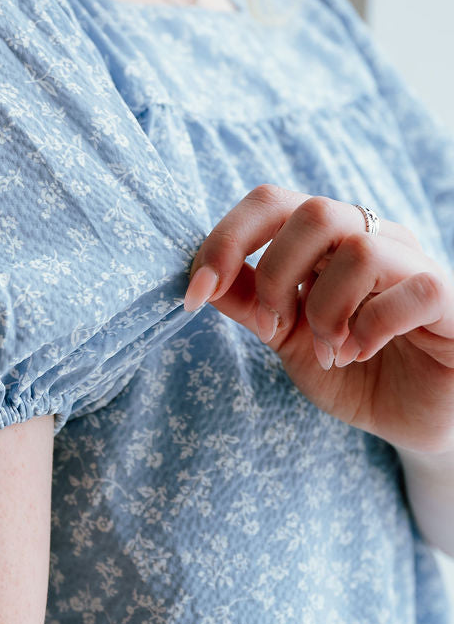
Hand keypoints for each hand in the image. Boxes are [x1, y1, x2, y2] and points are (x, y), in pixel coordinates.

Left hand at [184, 184, 453, 456]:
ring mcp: (416, 265)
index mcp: (329, 241)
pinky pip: (415, 288)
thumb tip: (200, 278)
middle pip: (313, 211)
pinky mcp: (450, 300)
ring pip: (359, 248)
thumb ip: (249, 304)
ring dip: (325, 310)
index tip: (195, 293)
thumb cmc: (356, 373)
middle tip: (273, 328)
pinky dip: (373, 326)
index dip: (226, 241)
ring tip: (327, 350)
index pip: (272, 202)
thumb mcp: (287, 340)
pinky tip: (362, 352)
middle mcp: (374, 238)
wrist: (415, 421)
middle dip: (275, 276)